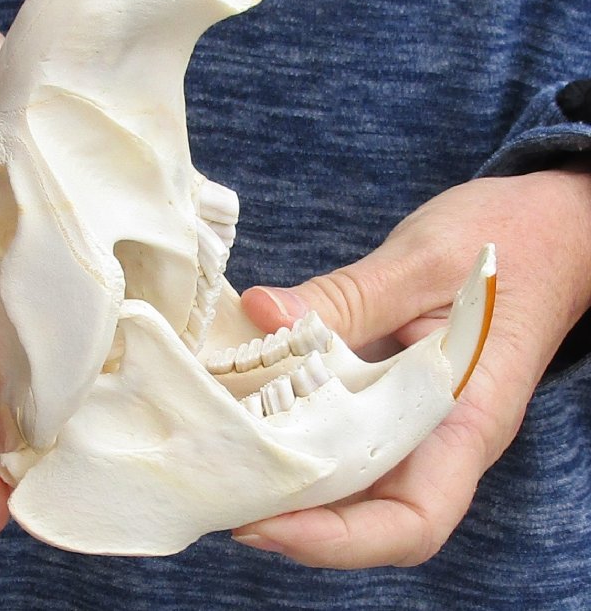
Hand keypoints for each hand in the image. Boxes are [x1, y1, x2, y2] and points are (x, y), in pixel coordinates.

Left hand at [234, 169, 590, 566]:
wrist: (549, 228)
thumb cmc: (509, 241)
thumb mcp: (422, 261)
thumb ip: (344, 296)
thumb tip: (261, 314)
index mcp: (468, 416)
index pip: (413, 520)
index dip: (336, 540)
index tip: (264, 523)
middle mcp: (442, 434)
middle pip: (368, 512)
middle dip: (293, 517)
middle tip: (220, 489)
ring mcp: (417, 416)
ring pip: (351, 478)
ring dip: (289, 479)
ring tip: (225, 459)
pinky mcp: (394, 391)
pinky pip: (345, 429)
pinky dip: (297, 427)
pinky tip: (253, 407)